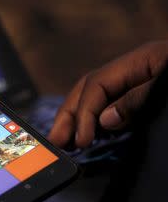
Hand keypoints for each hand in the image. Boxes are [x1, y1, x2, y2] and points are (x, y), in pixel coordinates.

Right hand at [49, 40, 167, 147]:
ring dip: (77, 119)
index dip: (84, 112)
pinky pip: (112, 105)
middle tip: (55, 141)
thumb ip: (138, 100)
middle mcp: (134, 69)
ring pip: (97, 97)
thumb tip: (105, 120)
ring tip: (64, 141)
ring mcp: (139, 81)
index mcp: (140, 59)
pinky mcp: (147, 96)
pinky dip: (96, 121)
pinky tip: (88, 135)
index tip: (81, 140)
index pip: (96, 84)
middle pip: (88, 88)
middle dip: (68, 114)